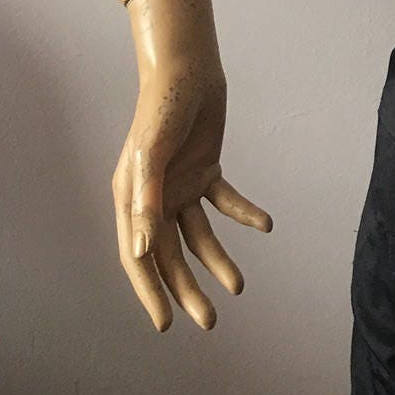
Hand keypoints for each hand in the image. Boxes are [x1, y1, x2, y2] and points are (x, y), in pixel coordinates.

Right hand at [112, 56, 272, 331]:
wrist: (188, 69)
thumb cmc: (163, 107)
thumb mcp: (151, 153)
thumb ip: (145, 200)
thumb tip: (140, 250)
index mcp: (129, 199)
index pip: (137, 258)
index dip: (150, 292)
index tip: (165, 325)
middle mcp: (152, 198)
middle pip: (169, 255)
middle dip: (187, 289)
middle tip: (209, 321)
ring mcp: (179, 185)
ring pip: (198, 236)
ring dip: (217, 260)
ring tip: (238, 286)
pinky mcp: (205, 170)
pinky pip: (225, 201)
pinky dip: (244, 213)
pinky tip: (265, 224)